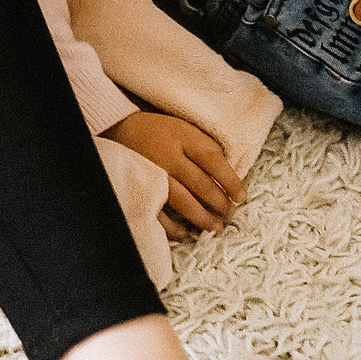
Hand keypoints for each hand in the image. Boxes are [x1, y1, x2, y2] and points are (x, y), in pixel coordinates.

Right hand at [104, 111, 246, 238]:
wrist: (119, 126)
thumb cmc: (161, 131)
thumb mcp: (186, 129)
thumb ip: (206, 148)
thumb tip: (230, 179)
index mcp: (183, 136)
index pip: (214, 161)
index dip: (231, 182)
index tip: (241, 198)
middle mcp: (168, 154)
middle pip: (201, 184)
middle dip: (220, 204)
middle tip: (229, 214)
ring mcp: (152, 172)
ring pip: (183, 202)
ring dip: (203, 219)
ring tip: (216, 227)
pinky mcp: (139, 186)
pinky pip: (159, 213)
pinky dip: (173, 227)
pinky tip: (186, 232)